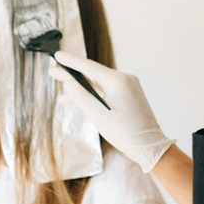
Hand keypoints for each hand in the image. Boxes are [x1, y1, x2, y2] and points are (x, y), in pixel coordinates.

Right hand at [50, 51, 174, 172]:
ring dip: (81, 89)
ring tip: (61, 96)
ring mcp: (128, 87)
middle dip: (72, 75)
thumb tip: (68, 82)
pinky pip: (107, 92)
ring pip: (99, 84)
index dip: (70, 62)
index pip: (88, 67)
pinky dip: (93, 96)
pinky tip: (80, 102)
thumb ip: (81, 97)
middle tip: (52, 72)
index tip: (57, 56)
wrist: (150, 147)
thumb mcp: (98, 116)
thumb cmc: (125, 133)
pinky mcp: (129, 96)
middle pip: (93, 74)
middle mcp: (124, 79)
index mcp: (118, 81)